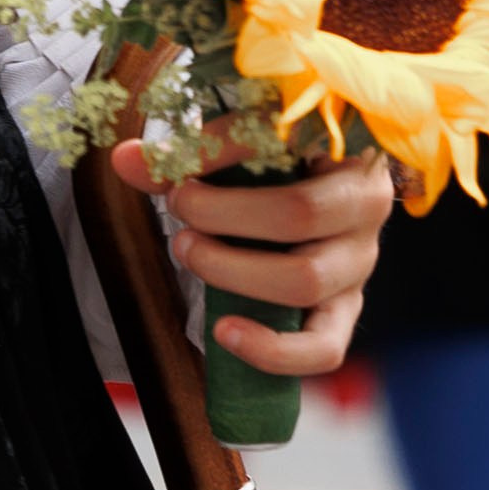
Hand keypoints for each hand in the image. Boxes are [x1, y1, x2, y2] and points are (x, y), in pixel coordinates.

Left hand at [110, 138, 393, 378]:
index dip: (220, 150)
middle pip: (299, 213)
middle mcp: (364, 205)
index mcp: (343, 146)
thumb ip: (186, 155)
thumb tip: (124, 160)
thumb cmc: (272, 166)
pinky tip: (225, 332)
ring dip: (232, 270)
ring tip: (187, 251)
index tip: (174, 162)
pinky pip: (323, 347)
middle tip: (178, 207)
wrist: (310, 203)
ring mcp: (359, 263)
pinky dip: (272, 349)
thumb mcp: (239, 148)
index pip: (287, 140)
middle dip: (223, 214)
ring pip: (306, 279)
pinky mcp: (347, 312)